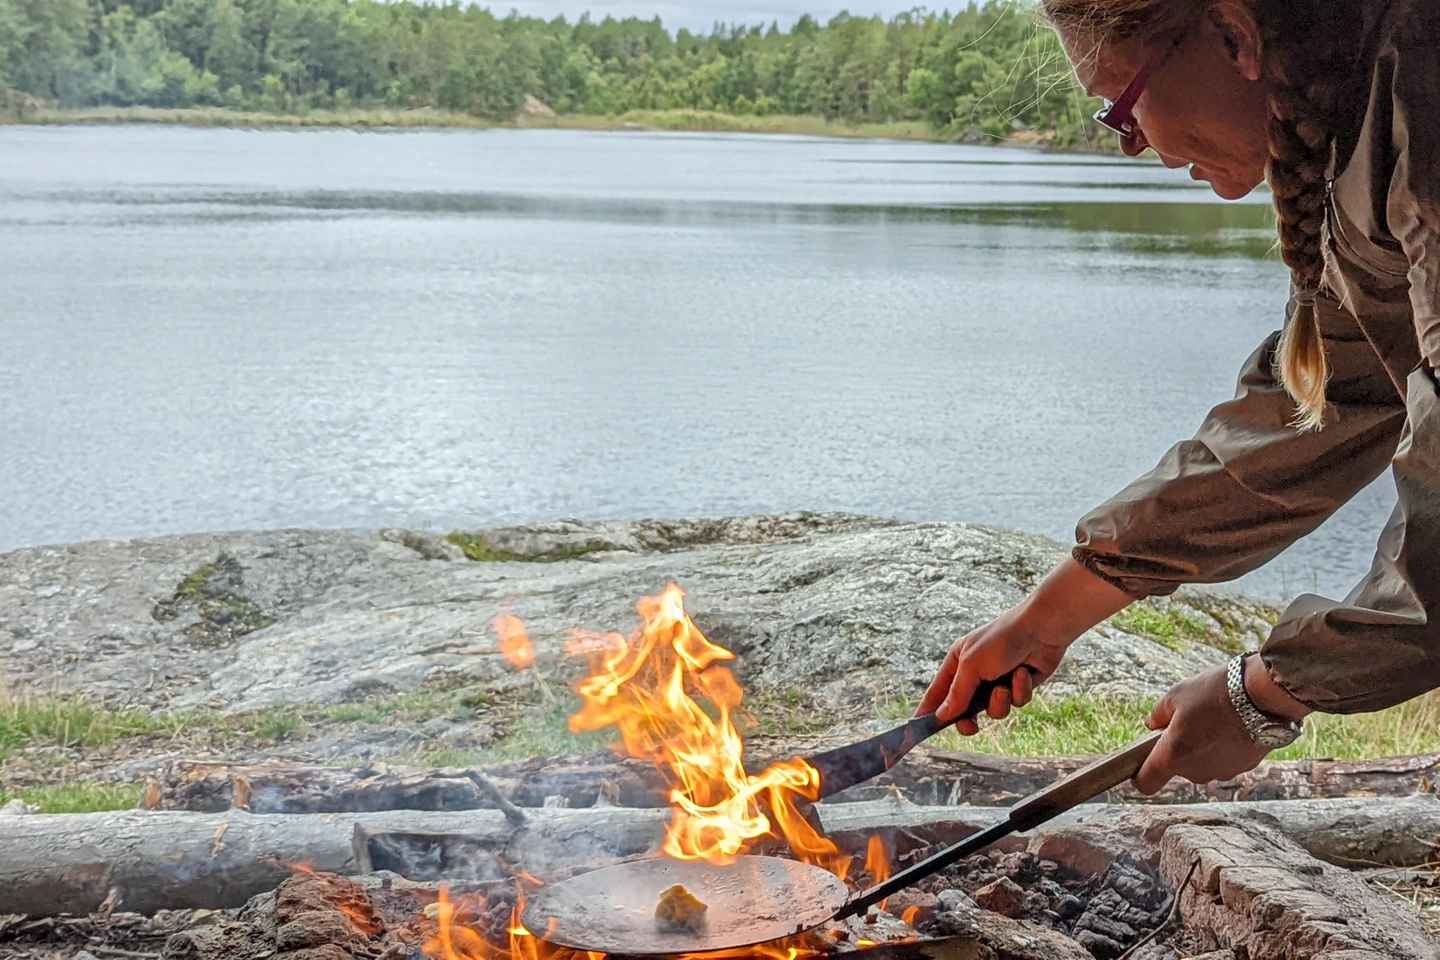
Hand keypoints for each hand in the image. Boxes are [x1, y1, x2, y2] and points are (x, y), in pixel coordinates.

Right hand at [916, 604, 1065, 734]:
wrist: (1043, 628)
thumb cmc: (1002, 639)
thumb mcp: (973, 666)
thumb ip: (957, 694)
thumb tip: (942, 716)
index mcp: (958, 662)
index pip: (938, 692)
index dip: (929, 711)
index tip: (920, 730)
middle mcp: (976, 673)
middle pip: (964, 709)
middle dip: (969, 719)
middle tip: (971, 726)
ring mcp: (999, 681)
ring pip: (993, 710)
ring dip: (1000, 702)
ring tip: (1005, 686)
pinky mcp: (1020, 686)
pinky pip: (1016, 703)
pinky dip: (1020, 691)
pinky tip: (1025, 673)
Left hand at [1132, 664, 1270, 794]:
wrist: (1263, 696)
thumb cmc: (1214, 693)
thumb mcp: (1175, 695)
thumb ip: (1157, 715)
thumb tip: (1151, 725)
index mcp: (1172, 756)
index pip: (1146, 783)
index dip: (1140, 775)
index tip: (1142, 761)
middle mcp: (1196, 772)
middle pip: (1178, 768)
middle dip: (1177, 748)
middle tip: (1185, 721)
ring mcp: (1222, 772)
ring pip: (1203, 763)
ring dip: (1202, 747)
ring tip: (1212, 718)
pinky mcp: (1244, 767)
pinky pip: (1225, 760)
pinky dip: (1224, 747)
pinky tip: (1231, 724)